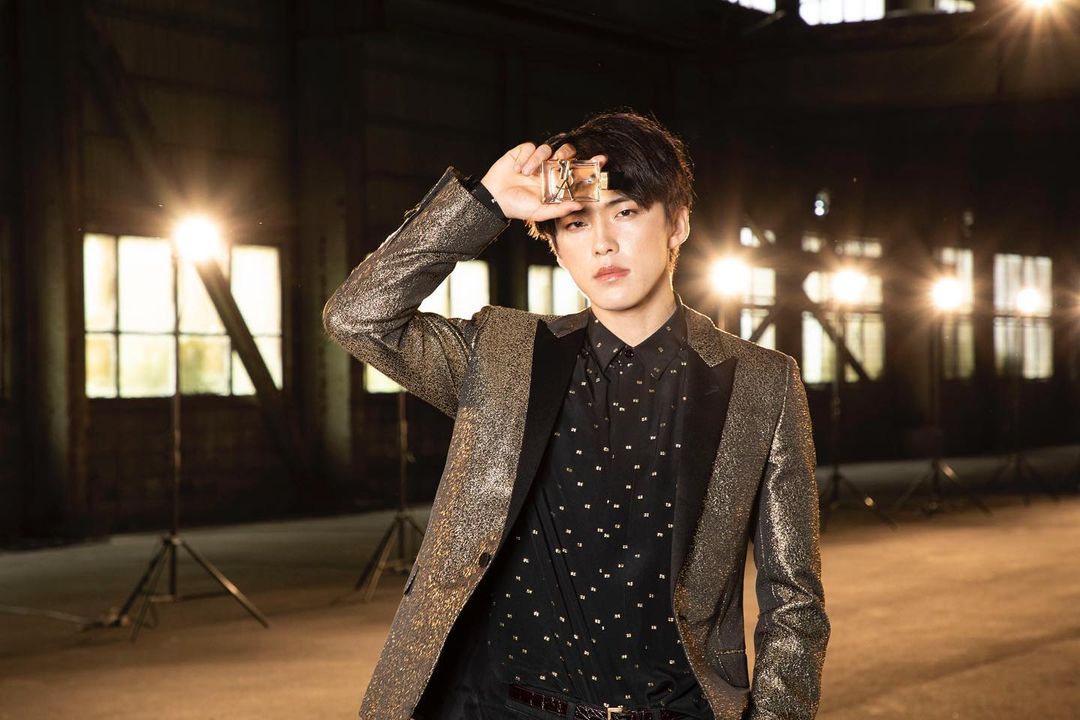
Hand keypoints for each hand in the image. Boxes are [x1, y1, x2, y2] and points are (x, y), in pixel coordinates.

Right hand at [480, 141, 606, 222]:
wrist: (494, 199)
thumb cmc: (517, 207)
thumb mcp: (540, 212)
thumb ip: (559, 209)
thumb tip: (579, 205)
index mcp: (556, 182)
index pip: (577, 170)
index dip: (590, 164)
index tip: (602, 160)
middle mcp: (549, 169)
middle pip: (566, 153)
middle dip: (565, 155)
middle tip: (557, 163)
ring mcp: (537, 160)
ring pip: (547, 149)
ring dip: (537, 160)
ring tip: (526, 174)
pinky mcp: (523, 152)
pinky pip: (531, 147)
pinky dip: (525, 157)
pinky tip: (518, 169)